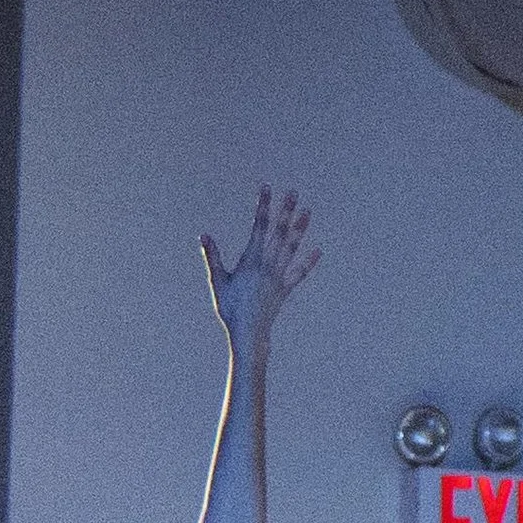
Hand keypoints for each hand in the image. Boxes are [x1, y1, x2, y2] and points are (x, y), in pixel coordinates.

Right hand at [201, 186, 318, 355]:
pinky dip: (308, 262)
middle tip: (293, 192)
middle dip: (285, 211)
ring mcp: (278, 277)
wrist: (248, 334)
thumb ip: (213, 257)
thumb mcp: (218, 282)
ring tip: (308, 211)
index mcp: (250, 261)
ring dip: (300, 229)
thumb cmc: (230, 309)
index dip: (262, 206)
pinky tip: (318, 250)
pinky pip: (299, 274)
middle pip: (278, 233)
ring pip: (291, 248)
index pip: (258, 227)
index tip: (266, 188)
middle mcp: (267, 266)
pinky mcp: (285, 289)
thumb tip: (204, 235)